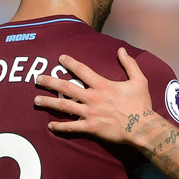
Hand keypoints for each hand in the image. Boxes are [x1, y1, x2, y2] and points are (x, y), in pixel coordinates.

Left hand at [34, 47, 152, 143]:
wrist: (143, 127)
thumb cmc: (141, 104)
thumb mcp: (138, 81)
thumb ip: (130, 64)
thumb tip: (122, 50)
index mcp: (102, 85)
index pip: (82, 70)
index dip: (70, 63)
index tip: (60, 58)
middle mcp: (93, 97)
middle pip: (66, 87)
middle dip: (50, 82)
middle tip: (37, 79)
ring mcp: (90, 113)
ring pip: (64, 106)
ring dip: (48, 103)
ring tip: (35, 101)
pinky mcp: (91, 127)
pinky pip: (71, 127)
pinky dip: (59, 127)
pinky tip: (50, 125)